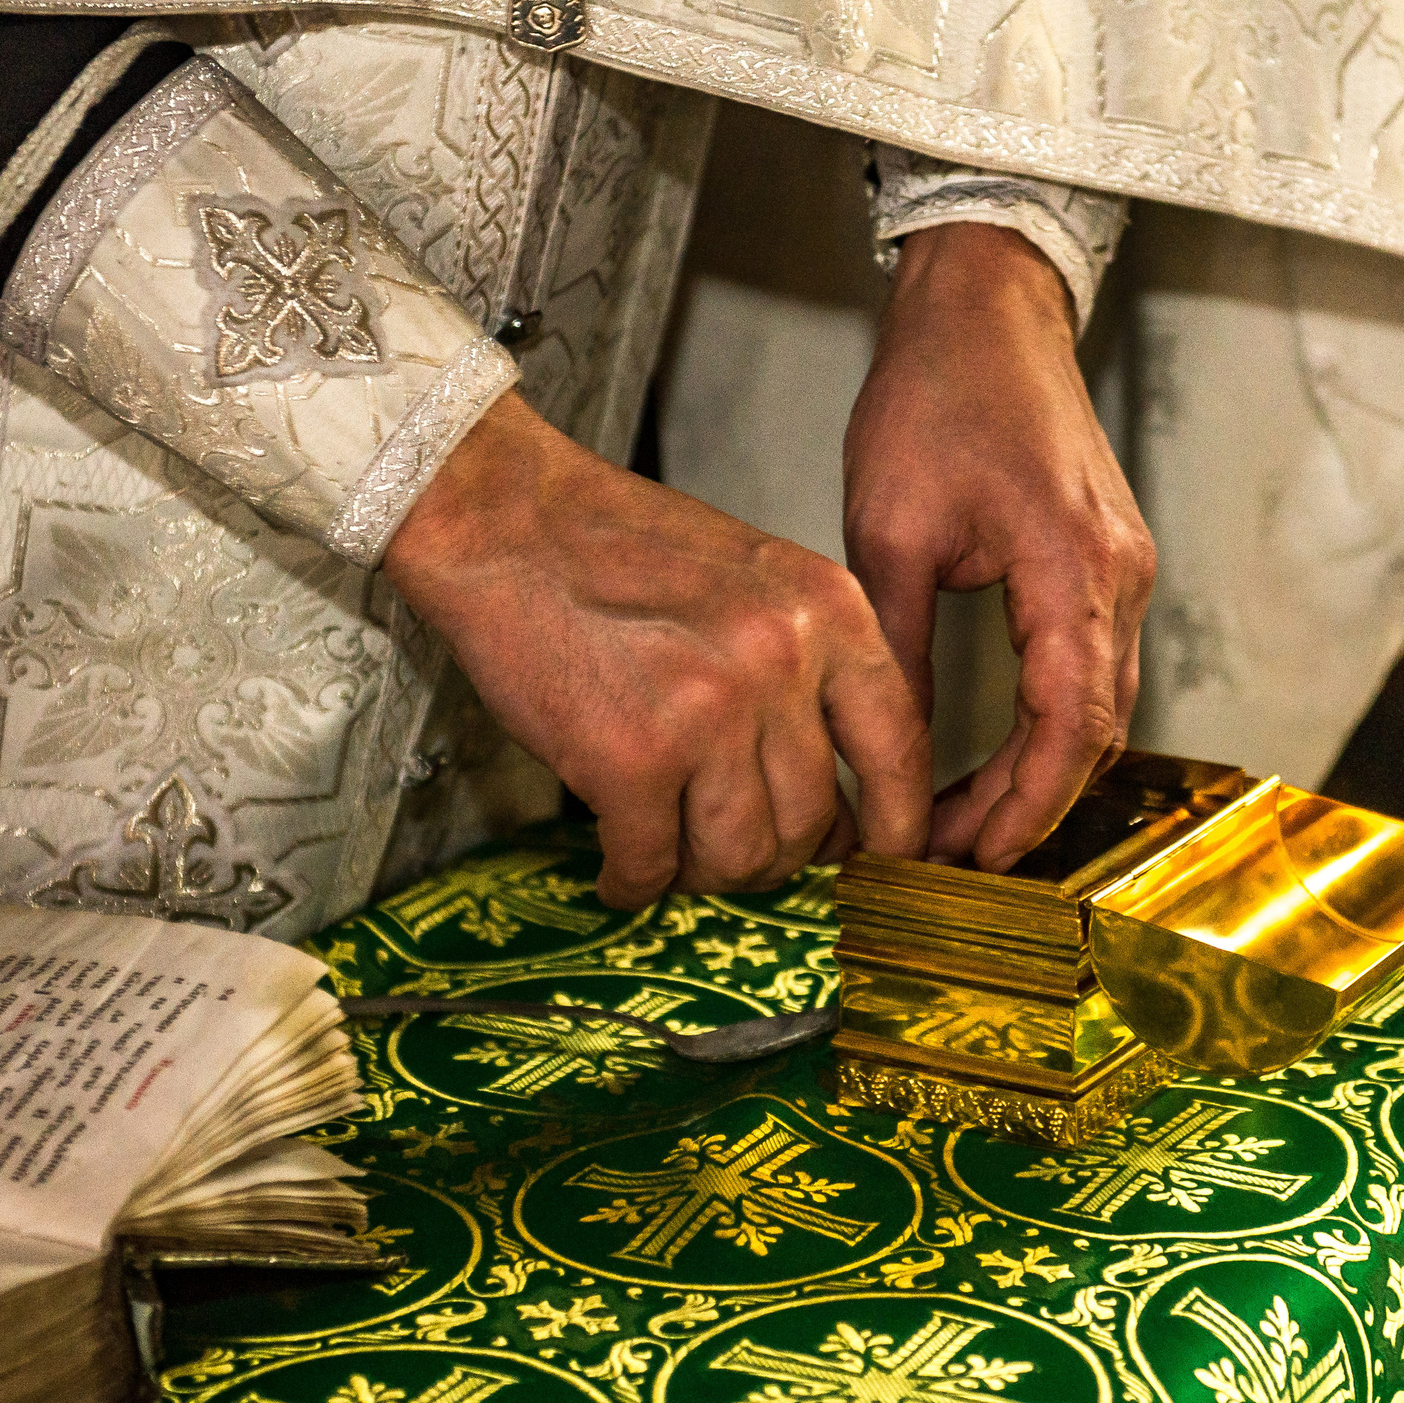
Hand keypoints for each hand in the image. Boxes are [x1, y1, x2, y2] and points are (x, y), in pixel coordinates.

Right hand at [384, 392, 932, 908]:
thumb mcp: (753, 581)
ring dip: (701, 875)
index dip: (894, 823)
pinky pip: (650, 863)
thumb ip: (806, 671)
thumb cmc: (615, 549)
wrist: (503, 519)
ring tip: (669, 857)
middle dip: (772, 858)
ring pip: (739, 855)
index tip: (877, 859)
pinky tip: (618, 873)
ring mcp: (708, 713)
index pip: (899, 746)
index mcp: (828, 612)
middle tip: (730, 854)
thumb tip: (834, 798)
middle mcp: (782, 662)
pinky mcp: (630, 759)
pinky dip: (632, 883)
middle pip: (811, 822)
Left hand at [843, 221, 1155, 870]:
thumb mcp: (889, 533)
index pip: (1068, 726)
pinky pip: (1091, 669)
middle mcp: (1118, 576)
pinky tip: (989, 754)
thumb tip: (888, 754)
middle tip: (951, 854)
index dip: (1022, 804)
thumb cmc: (936, 393)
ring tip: (960, 819)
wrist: (987, 305)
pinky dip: (1048, 726)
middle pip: (1095, 732)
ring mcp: (1122, 569)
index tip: (969, 855)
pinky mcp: (1106, 562)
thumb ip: (900, 652)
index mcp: (1073, 569)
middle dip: (1027, 805)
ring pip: (1099, 708)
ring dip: (1038, 772)